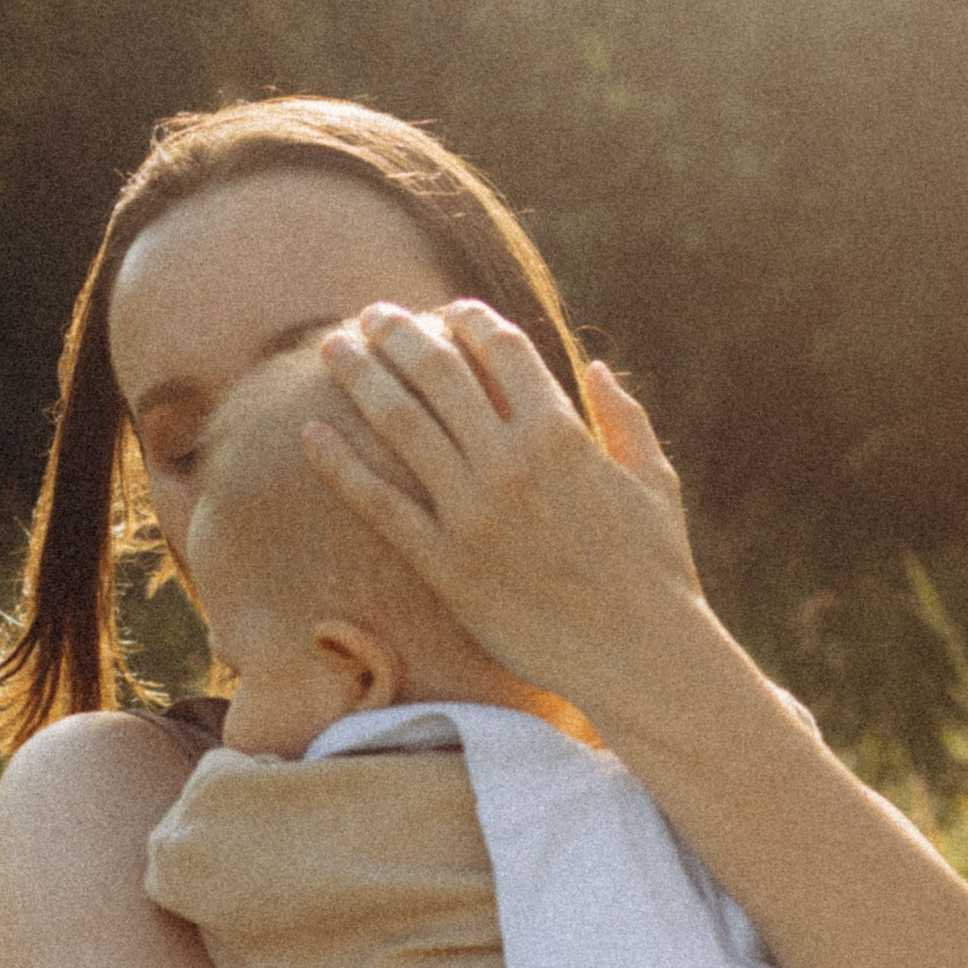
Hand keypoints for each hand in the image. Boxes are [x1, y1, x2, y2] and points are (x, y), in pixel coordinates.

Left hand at [306, 299, 706, 711]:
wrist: (637, 657)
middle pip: (438, 371)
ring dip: (360, 375)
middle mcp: (512, 463)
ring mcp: (474, 513)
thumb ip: (625, 418)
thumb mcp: (655, 482)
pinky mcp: (447, 566)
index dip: (466, 318)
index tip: (445, 311)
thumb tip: (594, 368)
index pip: (501, 348)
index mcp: (564, 433)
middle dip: (399, 331)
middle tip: (371, 314)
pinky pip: (380, 504)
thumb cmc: (656, 571)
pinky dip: (341, 463)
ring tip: (334, 347)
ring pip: (400, 422)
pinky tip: (311, 433)